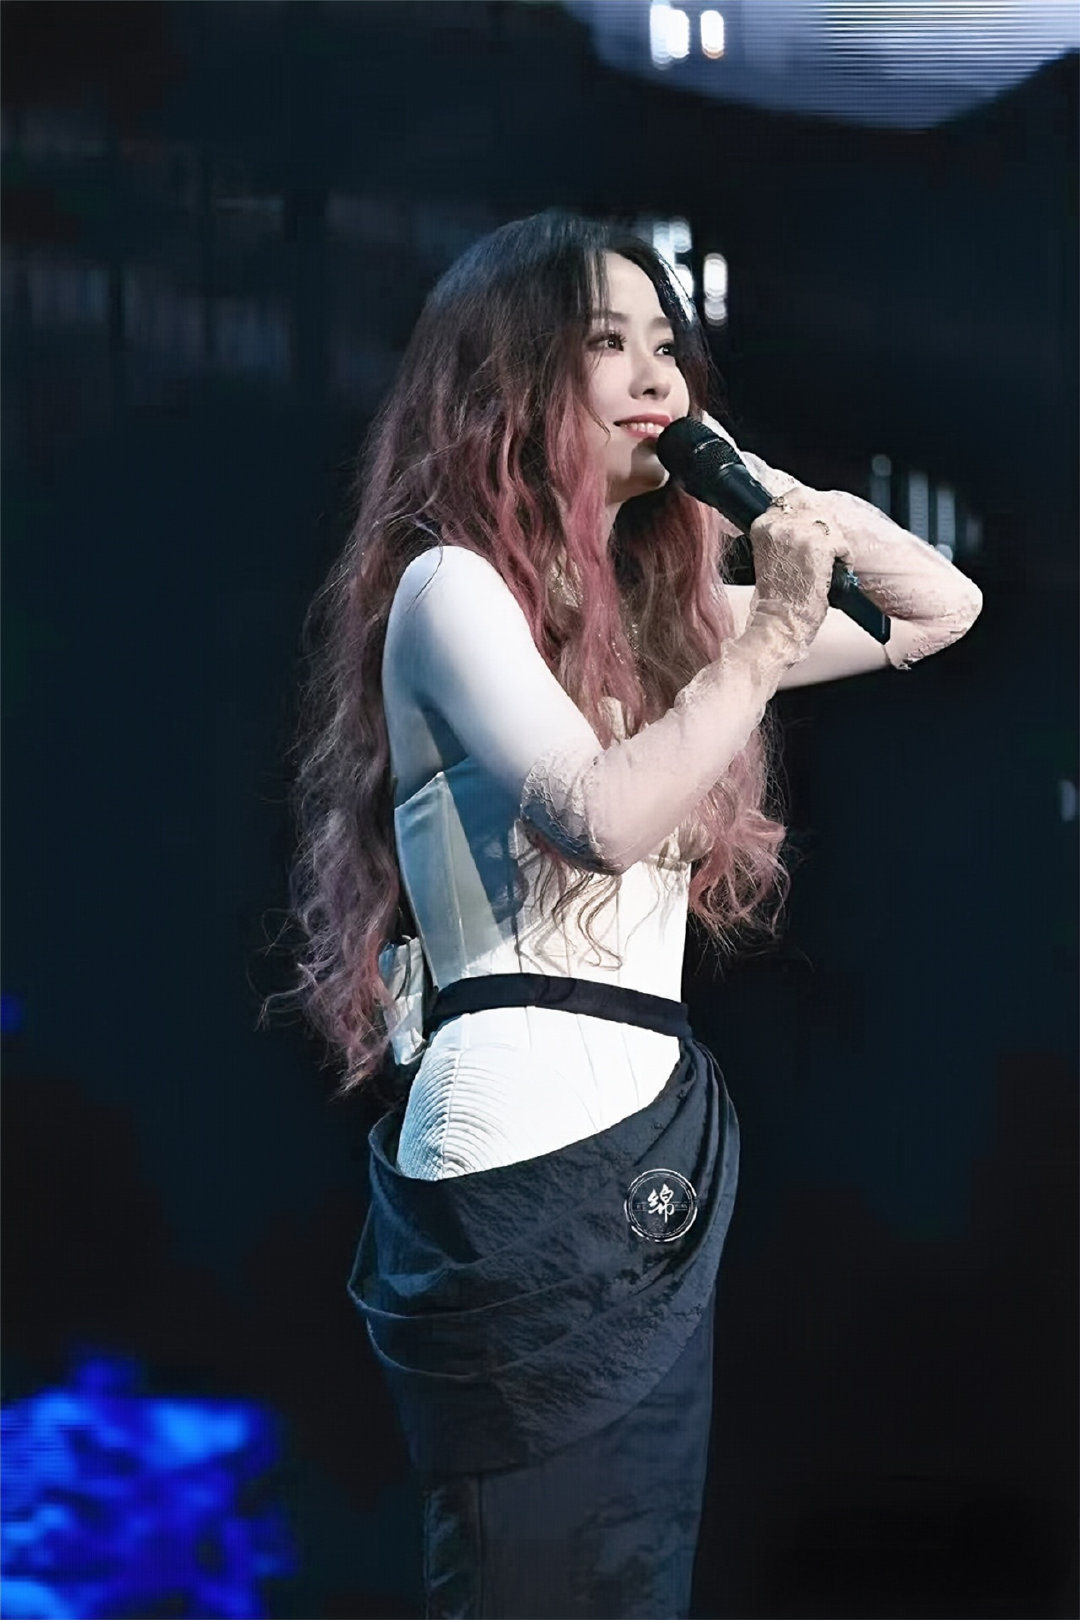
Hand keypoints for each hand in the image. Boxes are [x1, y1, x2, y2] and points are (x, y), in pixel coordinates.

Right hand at [746, 487, 854, 651]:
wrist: (780, 620)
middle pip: (815, 507)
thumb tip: (804, 523)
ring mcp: (799, 533)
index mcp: (762, 524)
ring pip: (830, 525)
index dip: (807, 514)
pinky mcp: (819, 546)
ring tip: (829, 564)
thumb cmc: (775, 597)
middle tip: (825, 549)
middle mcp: (779, 524)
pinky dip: (844, 558)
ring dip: (835, 543)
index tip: (811, 531)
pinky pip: (842, 543)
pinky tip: (835, 572)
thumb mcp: (769, 555)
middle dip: (824, 527)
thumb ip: (782, 534)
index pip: (791, 499)